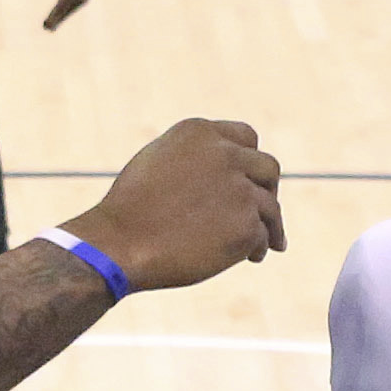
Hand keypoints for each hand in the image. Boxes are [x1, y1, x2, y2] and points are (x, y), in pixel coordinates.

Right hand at [69, 118, 283, 290]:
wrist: (119, 243)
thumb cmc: (130, 209)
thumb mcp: (159, 161)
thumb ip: (196, 158)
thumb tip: (230, 169)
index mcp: (200, 132)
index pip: (246, 137)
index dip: (249, 160)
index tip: (250, 178)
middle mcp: (224, 154)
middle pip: (268, 168)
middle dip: (268, 189)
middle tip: (262, 209)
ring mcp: (239, 189)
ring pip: (271, 206)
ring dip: (270, 225)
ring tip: (270, 243)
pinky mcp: (246, 224)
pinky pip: (263, 236)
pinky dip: (258, 247)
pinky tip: (251, 257)